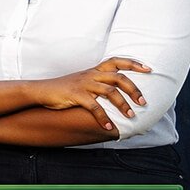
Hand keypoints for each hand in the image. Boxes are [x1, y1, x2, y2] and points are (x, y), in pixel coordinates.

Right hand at [24, 57, 150, 129]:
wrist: (41, 90)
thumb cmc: (64, 89)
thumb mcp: (82, 81)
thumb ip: (98, 84)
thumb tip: (116, 95)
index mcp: (94, 70)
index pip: (117, 61)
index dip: (133, 64)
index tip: (149, 69)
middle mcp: (91, 75)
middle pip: (119, 77)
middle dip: (134, 89)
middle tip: (143, 102)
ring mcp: (84, 84)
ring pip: (110, 91)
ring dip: (123, 105)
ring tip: (132, 116)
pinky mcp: (76, 95)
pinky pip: (95, 106)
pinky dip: (104, 118)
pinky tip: (110, 127)